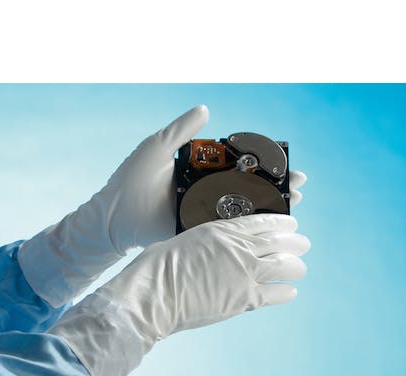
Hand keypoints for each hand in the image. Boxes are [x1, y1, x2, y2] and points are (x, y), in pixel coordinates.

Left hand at [19, 105, 307, 307]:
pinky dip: (246, 225)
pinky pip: (224, 227)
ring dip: (267, 206)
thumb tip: (206, 109)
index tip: (283, 159)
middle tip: (299, 184)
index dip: (260, 162)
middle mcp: (203, 190)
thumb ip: (182, 130)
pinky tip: (267, 224)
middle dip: (273, 185)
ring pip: (240, 208)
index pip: (236, 163)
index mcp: (197, 170)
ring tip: (293, 203)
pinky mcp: (196, 230)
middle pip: (245, 186)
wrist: (113, 214)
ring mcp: (201, 211)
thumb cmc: (131, 178)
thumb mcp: (157, 147)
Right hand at [51, 213, 309, 375]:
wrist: (153, 296)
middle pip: (277, 241)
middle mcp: (238, 248)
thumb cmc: (156, 268)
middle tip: (303, 244)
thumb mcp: (182, 242)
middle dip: (294, 242)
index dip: (280, 222)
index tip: (291, 223)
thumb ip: (204, 244)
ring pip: (283, 266)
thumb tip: (210, 250)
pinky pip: (275, 293)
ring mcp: (244, 273)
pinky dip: (285, 292)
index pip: (261, 221)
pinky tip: (291, 291)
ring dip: (295, 266)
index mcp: (221, 230)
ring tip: (300, 267)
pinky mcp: (243, 299)